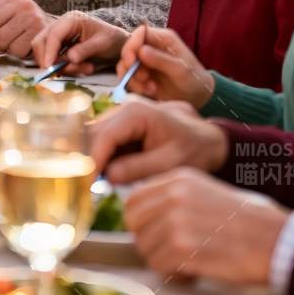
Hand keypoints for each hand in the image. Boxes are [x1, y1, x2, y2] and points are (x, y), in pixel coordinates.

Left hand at [0, 0, 55, 57]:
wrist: (56, 29)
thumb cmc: (24, 23)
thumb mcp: (9, 12)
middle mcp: (25, 4)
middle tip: (7, 38)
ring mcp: (34, 18)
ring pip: (4, 43)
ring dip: (8, 47)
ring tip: (16, 40)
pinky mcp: (40, 34)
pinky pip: (17, 51)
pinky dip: (18, 52)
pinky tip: (24, 44)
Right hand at [30, 12, 127, 71]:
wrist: (118, 44)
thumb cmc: (112, 40)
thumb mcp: (102, 44)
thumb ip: (86, 50)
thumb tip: (70, 58)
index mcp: (71, 20)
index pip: (53, 35)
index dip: (49, 51)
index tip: (49, 67)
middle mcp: (61, 26)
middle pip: (41, 42)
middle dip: (48, 59)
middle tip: (59, 72)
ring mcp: (59, 36)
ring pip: (44, 52)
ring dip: (60, 65)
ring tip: (84, 68)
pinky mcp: (60, 47)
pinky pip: (52, 58)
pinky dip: (63, 67)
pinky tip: (81, 68)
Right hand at [89, 98, 228, 184]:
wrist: (208, 140)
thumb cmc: (194, 149)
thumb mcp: (170, 163)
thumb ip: (138, 169)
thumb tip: (108, 176)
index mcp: (136, 112)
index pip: (102, 136)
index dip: (91, 160)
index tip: (84, 184)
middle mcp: (124, 107)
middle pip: (92, 133)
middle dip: (88, 160)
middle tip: (86, 188)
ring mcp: (122, 114)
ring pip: (94, 137)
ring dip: (94, 159)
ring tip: (96, 184)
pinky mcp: (122, 124)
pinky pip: (104, 141)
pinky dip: (103, 158)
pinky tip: (106, 176)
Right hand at [118, 26, 215, 106]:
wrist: (197, 98)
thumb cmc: (194, 80)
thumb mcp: (181, 70)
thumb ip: (162, 60)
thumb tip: (141, 51)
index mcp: (163, 39)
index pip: (140, 33)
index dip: (132, 45)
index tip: (131, 61)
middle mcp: (151, 47)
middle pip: (128, 49)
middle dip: (131, 66)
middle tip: (144, 78)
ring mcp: (145, 61)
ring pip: (125, 65)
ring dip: (134, 79)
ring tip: (151, 89)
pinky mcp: (141, 75)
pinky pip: (128, 78)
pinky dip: (136, 87)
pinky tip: (151, 91)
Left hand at [125, 168, 288, 286]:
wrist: (278, 240)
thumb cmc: (249, 222)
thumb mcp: (208, 192)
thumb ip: (174, 198)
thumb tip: (144, 216)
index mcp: (179, 179)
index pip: (134, 200)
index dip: (141, 221)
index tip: (154, 233)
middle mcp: (174, 195)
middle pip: (134, 223)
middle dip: (148, 241)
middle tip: (171, 251)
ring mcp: (176, 220)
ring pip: (145, 248)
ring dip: (164, 260)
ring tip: (191, 261)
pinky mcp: (182, 247)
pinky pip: (159, 266)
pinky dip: (175, 274)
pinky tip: (196, 271)